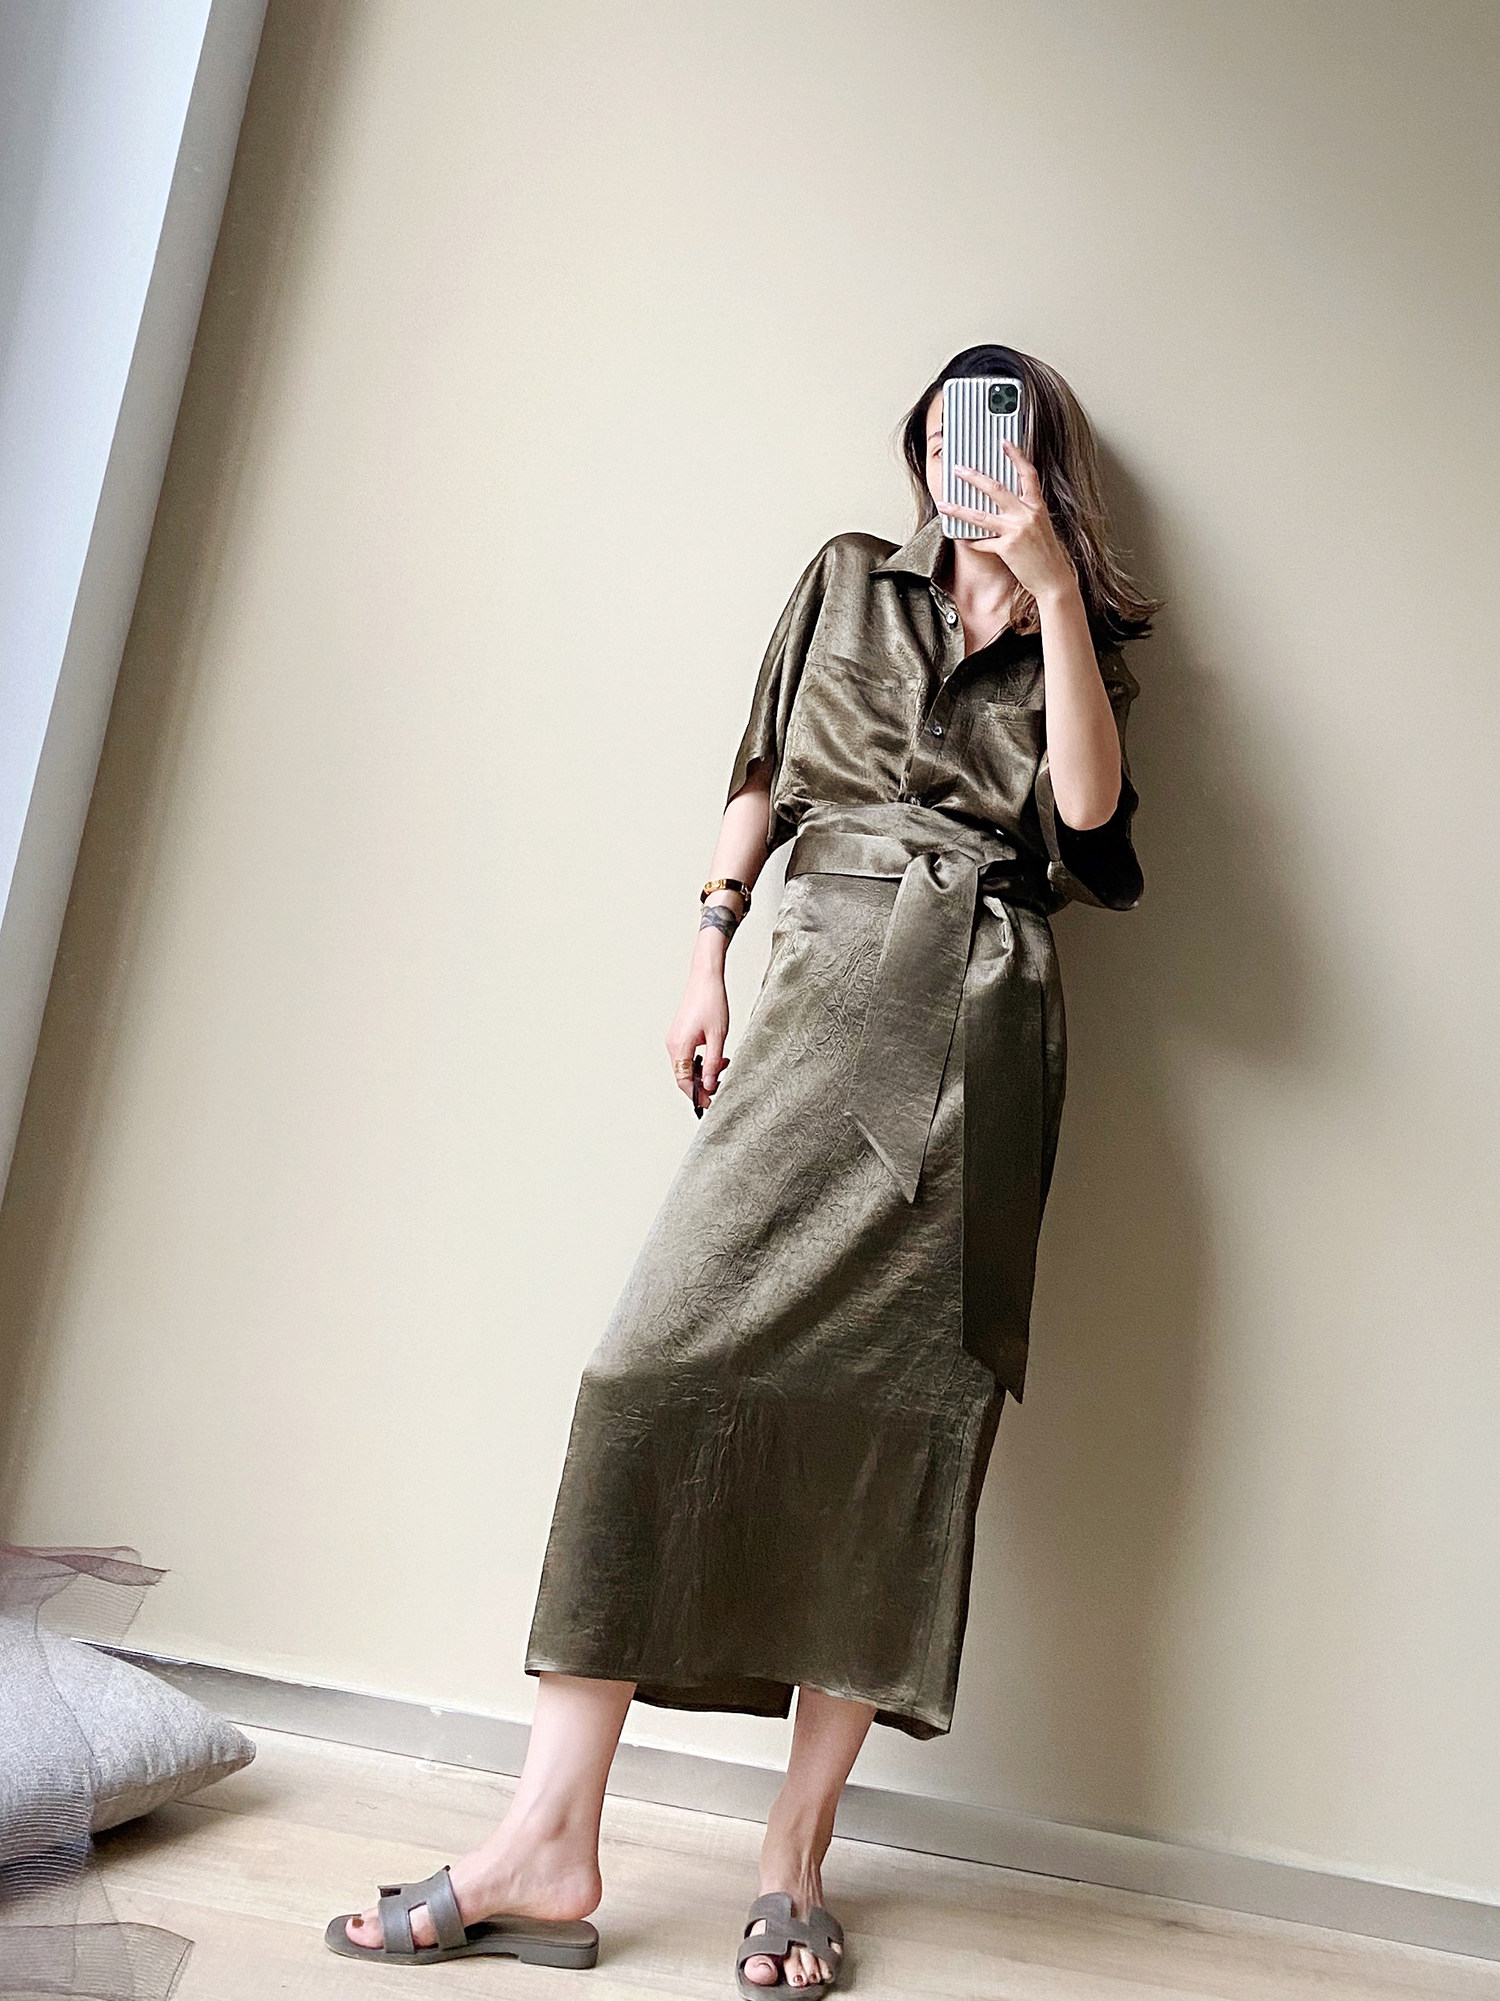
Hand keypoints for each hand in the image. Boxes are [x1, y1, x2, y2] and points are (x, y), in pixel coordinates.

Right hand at [666, 971, 729, 1105]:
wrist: (706, 977)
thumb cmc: (712, 1002)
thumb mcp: (718, 1037)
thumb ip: (713, 1064)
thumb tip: (708, 1085)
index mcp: (679, 1047)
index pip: (683, 1081)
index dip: (696, 1095)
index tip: (711, 1102)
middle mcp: (672, 1044)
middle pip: (683, 1076)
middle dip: (701, 1084)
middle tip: (720, 1086)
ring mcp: (675, 1039)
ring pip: (686, 1066)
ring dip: (703, 1071)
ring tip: (723, 1065)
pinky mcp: (680, 1034)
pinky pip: (688, 1055)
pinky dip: (701, 1060)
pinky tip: (717, 1056)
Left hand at [946, 441, 1078, 600]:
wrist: (1054, 578)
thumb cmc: (1047, 554)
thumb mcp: (1041, 526)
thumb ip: (1026, 512)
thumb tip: (1006, 504)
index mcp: (1037, 506)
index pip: (1027, 474)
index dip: (1016, 456)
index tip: (1004, 443)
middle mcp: (1027, 514)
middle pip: (996, 489)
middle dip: (974, 477)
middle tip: (959, 469)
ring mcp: (1016, 531)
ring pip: (981, 516)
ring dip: (959, 510)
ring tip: (944, 504)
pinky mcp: (1007, 548)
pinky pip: (983, 542)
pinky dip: (972, 542)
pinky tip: (964, 540)